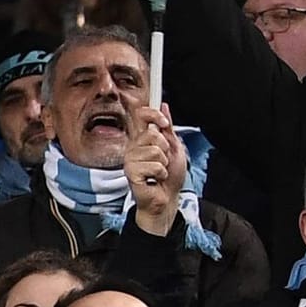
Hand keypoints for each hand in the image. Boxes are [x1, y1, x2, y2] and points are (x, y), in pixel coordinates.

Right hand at [124, 103, 185, 236]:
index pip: (141, 116)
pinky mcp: (131, 172)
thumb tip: (164, 106)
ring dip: (163, 163)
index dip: (153, 114)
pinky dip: (159, 173)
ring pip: (154, 150)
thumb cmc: (169, 177)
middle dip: (165, 147)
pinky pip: (152, 165)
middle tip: (163, 160)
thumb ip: (167, 128)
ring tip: (158, 172)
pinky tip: (154, 179)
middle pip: (151, 133)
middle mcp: (134, 147)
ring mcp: (131, 160)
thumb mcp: (174, 147)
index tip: (164, 122)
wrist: (167, 199)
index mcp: (143, 139)